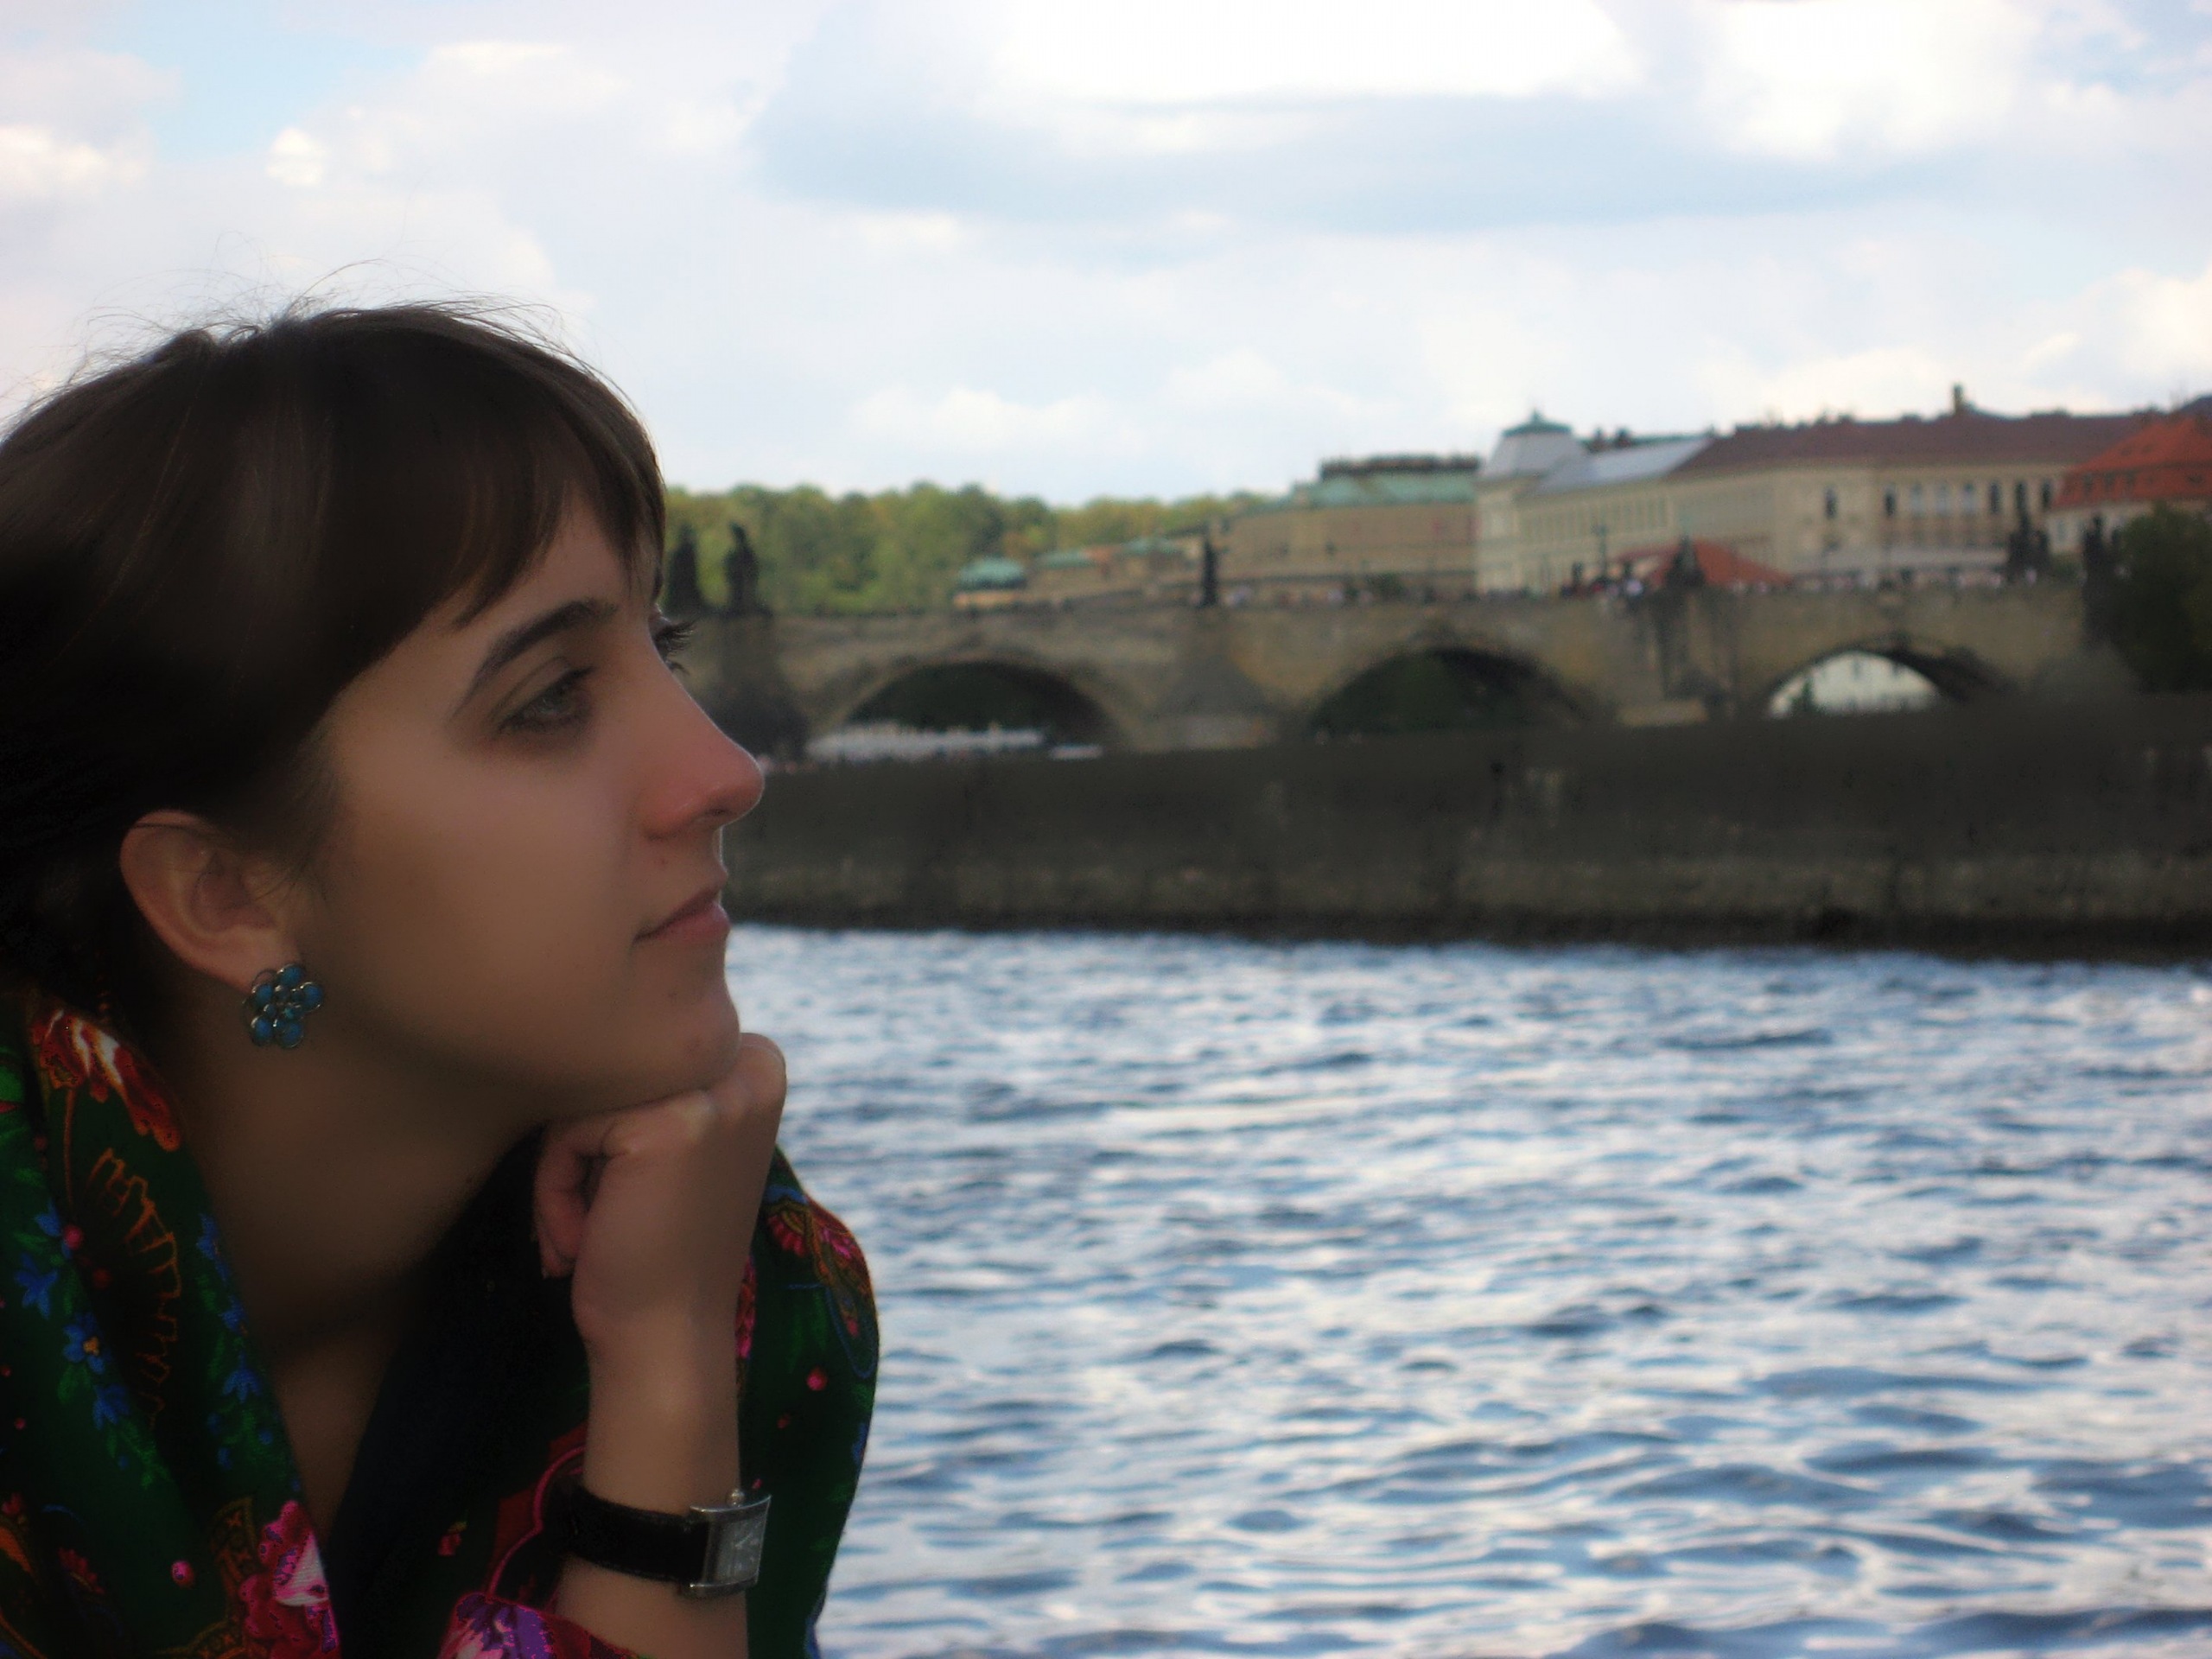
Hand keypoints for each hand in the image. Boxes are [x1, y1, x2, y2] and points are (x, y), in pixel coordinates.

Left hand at [533, 1032, 785, 1381]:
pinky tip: (583, 1240)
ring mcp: (715, 1094)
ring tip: (589, 1231)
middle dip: (587, 1144)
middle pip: (613, 1064)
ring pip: (586, 1092)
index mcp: (760, 1063)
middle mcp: (751, 1068)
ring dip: (565, 1169)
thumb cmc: (658, 1250)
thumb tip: (587, 1014)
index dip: (616, 1125)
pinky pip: (567, 1127)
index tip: (635, 1193)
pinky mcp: (667, 1125)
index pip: (641, 1051)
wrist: (667, 1339)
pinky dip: (554, 1188)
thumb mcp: (684, 1142)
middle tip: (603, 1218)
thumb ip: (664, 1079)